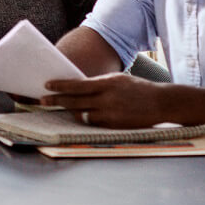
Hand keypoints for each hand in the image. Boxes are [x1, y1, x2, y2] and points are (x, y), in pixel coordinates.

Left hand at [41, 73, 169, 127]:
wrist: (161, 102)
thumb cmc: (138, 89)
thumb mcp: (118, 80)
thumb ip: (99, 84)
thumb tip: (77, 86)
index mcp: (107, 83)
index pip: (77, 85)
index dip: (60, 86)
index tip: (47, 85)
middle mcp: (107, 98)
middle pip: (75, 101)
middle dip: (56, 101)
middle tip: (42, 100)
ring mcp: (111, 113)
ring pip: (81, 114)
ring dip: (69, 111)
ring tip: (61, 108)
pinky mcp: (114, 125)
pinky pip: (93, 123)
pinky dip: (85, 119)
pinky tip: (78, 116)